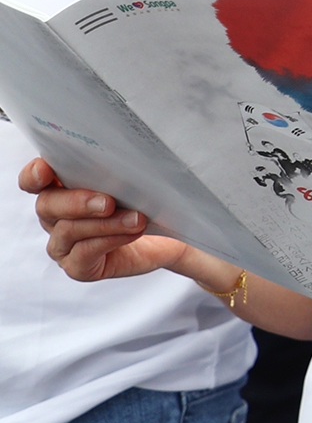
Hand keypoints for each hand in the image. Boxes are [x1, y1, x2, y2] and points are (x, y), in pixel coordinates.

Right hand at [22, 157, 189, 282]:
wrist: (166, 239)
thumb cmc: (145, 206)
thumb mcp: (133, 183)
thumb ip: (117, 171)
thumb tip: (126, 155)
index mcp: (61, 188)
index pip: (33, 180)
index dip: (33, 174)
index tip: (45, 170)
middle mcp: (55, 217)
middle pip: (47, 205)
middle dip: (78, 202)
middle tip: (108, 202)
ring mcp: (62, 244)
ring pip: (69, 230)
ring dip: (106, 223)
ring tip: (136, 218)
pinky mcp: (77, 266)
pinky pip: (85, 253)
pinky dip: (111, 240)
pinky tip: (132, 232)